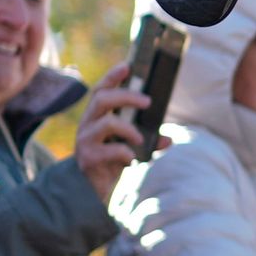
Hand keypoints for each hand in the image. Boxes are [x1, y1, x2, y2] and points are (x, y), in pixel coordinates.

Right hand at [75, 62, 151, 203]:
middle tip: (148, 102)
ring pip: (107, 122)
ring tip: (141, 139)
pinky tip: (131, 160)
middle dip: (126, 96)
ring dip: (130, 129)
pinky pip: (110, 150)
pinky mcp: (88, 158)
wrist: (91, 189)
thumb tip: (169, 139)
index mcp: (98, 116)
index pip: (101, 90)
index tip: (128, 66)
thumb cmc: (112, 159)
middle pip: (102, 99)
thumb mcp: (133, 146)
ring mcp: (85, 141)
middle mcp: (88, 124)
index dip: (112, 76)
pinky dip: (126, 153)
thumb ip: (150, 140)